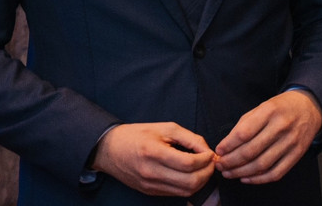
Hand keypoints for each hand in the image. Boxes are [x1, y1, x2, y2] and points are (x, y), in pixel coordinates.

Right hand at [92, 122, 215, 196]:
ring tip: (203, 169)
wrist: (109, 149)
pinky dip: (188, 186)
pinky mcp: (150, 191)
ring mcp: (150, 185)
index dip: (206, 159)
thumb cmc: (138, 135)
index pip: (189, 164)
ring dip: (201, 181)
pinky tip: (191, 175)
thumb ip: (190, 138)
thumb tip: (207, 150)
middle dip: (207, 173)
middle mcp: (152, 172)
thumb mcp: (165, 128)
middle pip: (190, 182)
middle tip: (211, 162)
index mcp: (154, 153)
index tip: (210, 153)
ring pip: (185, 191)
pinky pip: (176, 194)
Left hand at [216, 89, 321, 183]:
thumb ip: (244, 124)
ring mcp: (291, 142)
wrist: (309, 107)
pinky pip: (276, 173)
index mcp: (270, 111)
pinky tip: (246, 178)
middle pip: (251, 151)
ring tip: (229, 173)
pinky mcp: (297, 154)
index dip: (228, 145)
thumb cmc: (281, 107)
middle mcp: (281, 126)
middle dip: (231, 161)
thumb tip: (226, 146)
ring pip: (262, 165)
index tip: (218, 151)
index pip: (244, 133)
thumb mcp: (262, 106)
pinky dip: (259, 179)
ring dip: (241, 172)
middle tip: (220, 165)